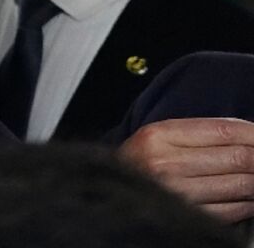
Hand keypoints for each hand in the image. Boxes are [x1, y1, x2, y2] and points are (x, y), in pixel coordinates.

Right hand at [120, 117, 253, 223]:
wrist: (108, 192)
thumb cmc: (140, 163)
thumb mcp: (161, 136)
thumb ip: (202, 132)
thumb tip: (251, 133)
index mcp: (158, 136)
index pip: (224, 130)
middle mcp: (164, 164)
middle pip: (238, 157)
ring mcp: (176, 193)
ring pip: (241, 184)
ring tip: (253, 176)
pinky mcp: (187, 217)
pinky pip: (233, 210)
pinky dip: (248, 203)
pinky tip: (246, 197)